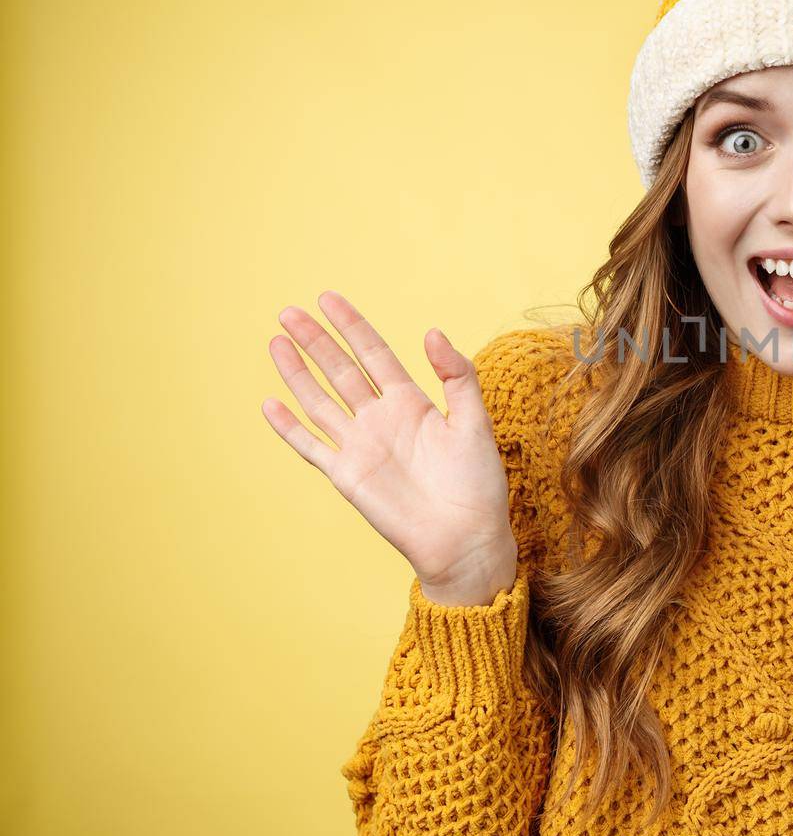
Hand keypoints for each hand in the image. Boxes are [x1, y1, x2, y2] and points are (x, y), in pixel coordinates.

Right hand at [262, 291, 516, 605]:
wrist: (466, 537)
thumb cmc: (478, 483)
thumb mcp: (474, 421)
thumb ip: (457, 376)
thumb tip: (432, 332)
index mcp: (411, 403)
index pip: (374, 353)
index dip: (352, 325)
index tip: (329, 298)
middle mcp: (380, 419)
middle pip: (340, 370)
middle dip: (316, 340)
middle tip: (289, 311)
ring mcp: (360, 446)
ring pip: (320, 401)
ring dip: (298, 373)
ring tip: (276, 342)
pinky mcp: (347, 475)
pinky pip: (311, 447)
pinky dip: (289, 427)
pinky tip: (270, 404)